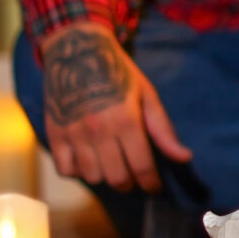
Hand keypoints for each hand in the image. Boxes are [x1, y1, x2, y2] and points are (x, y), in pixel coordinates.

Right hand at [40, 22, 191, 192]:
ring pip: (92, 177)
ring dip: (105, 177)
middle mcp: (99, 131)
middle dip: (130, 183)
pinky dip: (78, 171)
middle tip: (134, 177)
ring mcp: (74, 134)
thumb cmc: (118, 72)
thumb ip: (163, 129)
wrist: (77, 50)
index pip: (142, 167)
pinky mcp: (54, 134)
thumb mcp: (147, 95)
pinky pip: (65, 170)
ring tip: (111, 165)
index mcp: (126, 120)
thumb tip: (184, 157)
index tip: (155, 187)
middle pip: (117, 178)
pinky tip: (87, 160)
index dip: (151, 183)